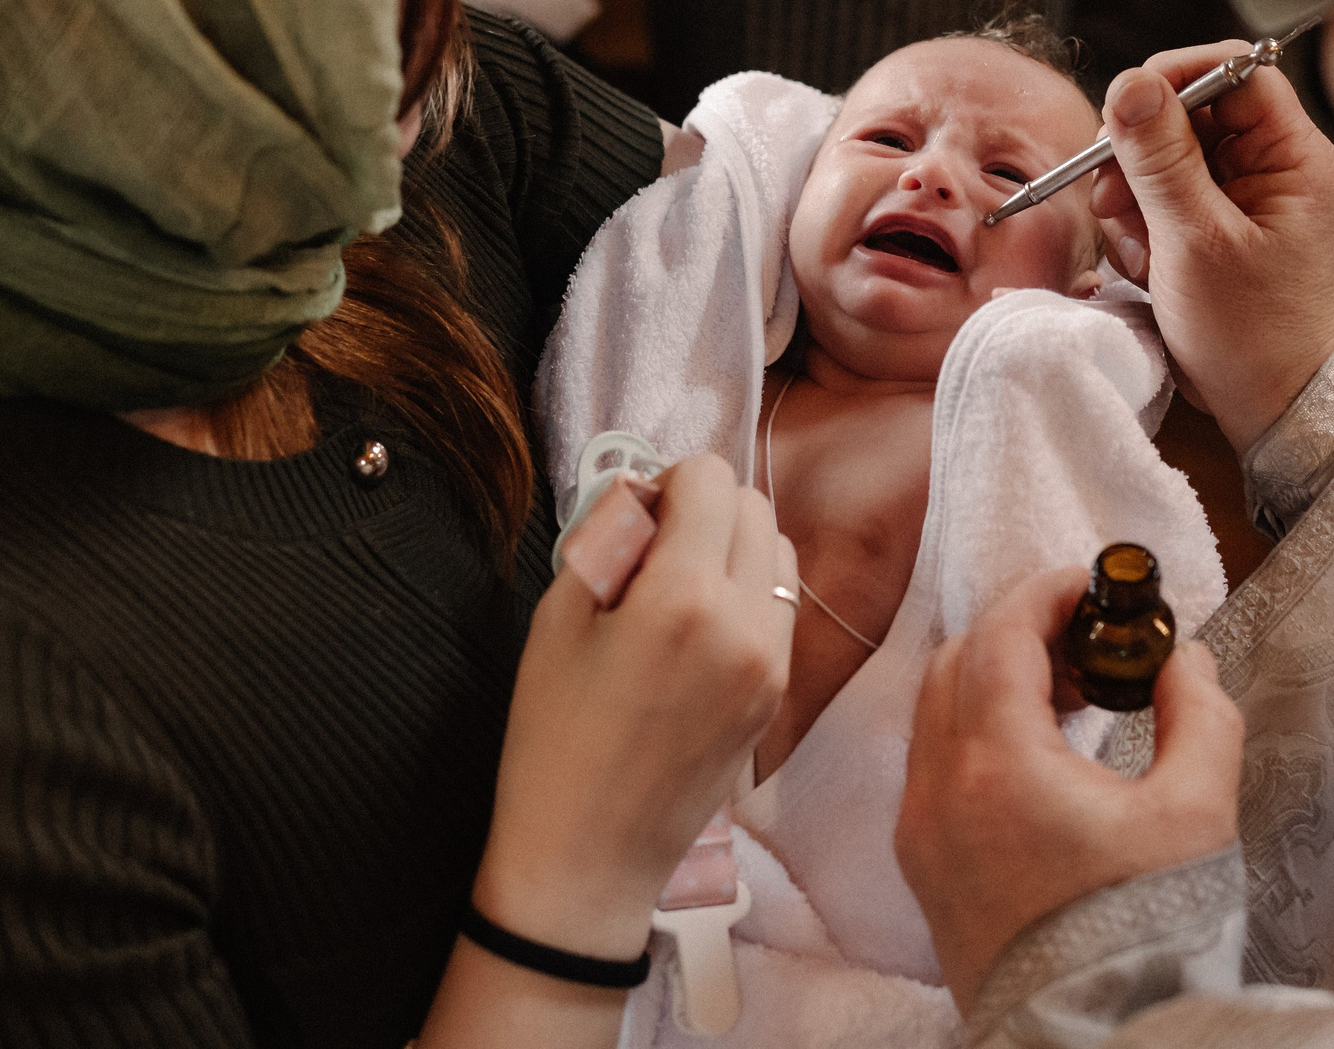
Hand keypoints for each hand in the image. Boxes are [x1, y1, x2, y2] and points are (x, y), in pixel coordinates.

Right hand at [474, 454, 795, 962]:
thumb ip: (607, 537)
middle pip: (754, 506)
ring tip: (674, 596)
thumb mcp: (557, 618)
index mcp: (684, 598)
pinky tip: (694, 637)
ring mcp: (774, 663)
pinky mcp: (780, 693)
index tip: (631, 526)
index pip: (710, 478)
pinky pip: (779, 606)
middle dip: (703, 511)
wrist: (589, 855)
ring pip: (777, 552)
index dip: (664, 487)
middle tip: (649, 557)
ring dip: (732, 550)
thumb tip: (643, 491)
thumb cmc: (553, 735)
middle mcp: (747, 623)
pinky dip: (745, 595)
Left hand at [897, 566, 1242, 1008]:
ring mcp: (922, 833)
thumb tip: (1184, 660)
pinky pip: (934, 768)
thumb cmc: (1148, 935)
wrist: (1098, 1037)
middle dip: (1020, 632)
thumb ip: (1200, 715)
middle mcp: (940, 792)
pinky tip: (1042, 755)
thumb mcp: (1199, 813)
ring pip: (938, 714)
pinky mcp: (924, 869)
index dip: (1045, 593)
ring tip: (1074, 697)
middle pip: (958, 663)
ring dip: (995, 681)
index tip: (1089, 584)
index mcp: (998, 766)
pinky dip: (977, 734)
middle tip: (1088, 638)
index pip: (1001, 635)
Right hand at [1091, 46, 1333, 450]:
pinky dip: (1137, 227)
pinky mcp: (1206, 221)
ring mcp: (1235, 193)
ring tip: (1143, 251)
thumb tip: (1129, 84)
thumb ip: (1160, 160)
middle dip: (1139, 154)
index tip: (1125, 109)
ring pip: (1158, 155)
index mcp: (1290, 155)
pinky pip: (1153, 196)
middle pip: (1184, 111)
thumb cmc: (1251, 332)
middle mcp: (1266, 164)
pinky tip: (1148, 267)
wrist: (1266, 402)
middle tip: (1117, 197)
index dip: (1175, 78)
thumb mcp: (1196, 241)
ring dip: (1132, 199)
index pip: (1232, 72)